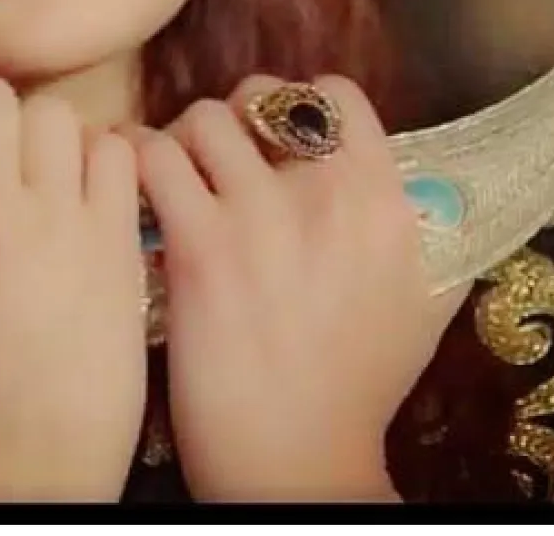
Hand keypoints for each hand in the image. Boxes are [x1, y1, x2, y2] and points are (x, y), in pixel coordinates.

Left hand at [137, 75, 467, 501]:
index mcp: (383, 202)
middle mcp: (325, 195)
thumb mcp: (417, 303)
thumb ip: (406, 234)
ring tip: (173, 172)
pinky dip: (136, 161)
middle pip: (263, 96)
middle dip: (232, 114)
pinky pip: (153, 157)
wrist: (298, 457)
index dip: (298, 100)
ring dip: (180, 138)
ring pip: (202, 118)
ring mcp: (261, 216)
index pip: (337, 95)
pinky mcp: (200, 245)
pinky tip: (136, 189)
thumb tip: (400, 189)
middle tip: (215, 152)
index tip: (275, 130)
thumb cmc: (356, 389)